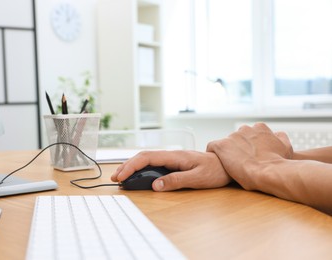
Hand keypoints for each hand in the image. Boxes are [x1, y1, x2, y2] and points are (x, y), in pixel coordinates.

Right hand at [111, 150, 230, 190]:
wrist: (227, 165)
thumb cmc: (216, 170)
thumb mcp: (198, 178)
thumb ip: (177, 180)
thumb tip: (156, 185)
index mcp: (175, 156)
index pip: (147, 158)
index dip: (131, 166)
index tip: (121, 176)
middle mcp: (171, 155)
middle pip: (143, 157)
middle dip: (127, 166)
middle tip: (115, 178)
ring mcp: (171, 159)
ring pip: (147, 160)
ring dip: (133, 168)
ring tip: (122, 178)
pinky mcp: (173, 164)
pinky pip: (153, 165)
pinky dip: (142, 170)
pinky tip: (138, 176)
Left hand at [206, 122, 292, 189]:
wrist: (268, 172)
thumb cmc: (277, 163)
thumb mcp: (285, 147)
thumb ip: (280, 138)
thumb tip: (277, 134)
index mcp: (259, 128)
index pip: (249, 133)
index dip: (248, 145)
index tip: (249, 155)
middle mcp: (245, 129)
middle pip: (236, 137)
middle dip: (236, 148)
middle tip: (239, 161)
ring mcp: (232, 136)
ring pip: (225, 143)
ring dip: (226, 152)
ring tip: (228, 165)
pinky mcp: (221, 145)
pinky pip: (212, 146)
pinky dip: (213, 153)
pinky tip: (217, 162)